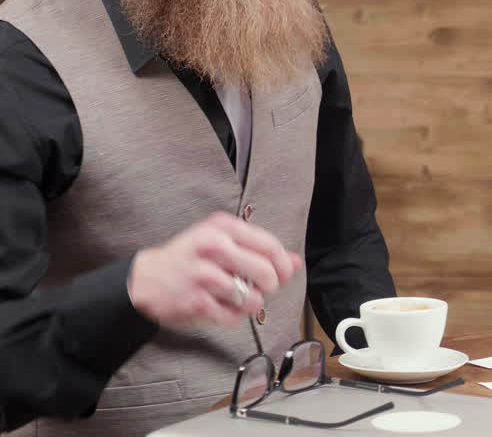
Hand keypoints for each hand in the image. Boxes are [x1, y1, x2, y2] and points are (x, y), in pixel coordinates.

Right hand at [128, 212, 302, 327]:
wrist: (142, 279)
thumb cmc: (189, 258)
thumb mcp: (221, 241)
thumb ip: (260, 249)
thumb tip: (297, 262)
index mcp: (222, 228)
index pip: (270, 246)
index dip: (284, 265)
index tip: (284, 274)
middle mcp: (213, 247)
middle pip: (267, 273)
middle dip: (270, 286)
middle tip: (261, 288)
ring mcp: (204, 276)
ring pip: (253, 298)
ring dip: (250, 303)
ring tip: (237, 297)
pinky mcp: (197, 302)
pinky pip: (234, 316)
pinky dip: (233, 316)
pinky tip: (222, 307)